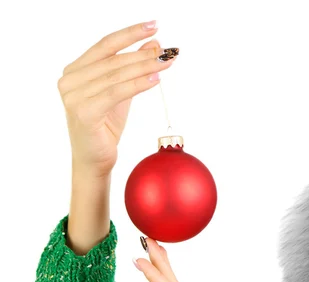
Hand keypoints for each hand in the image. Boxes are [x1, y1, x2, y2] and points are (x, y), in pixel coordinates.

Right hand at [58, 20, 176, 177]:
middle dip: (144, 53)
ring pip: (117, 75)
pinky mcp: (84, 112)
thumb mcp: (122, 92)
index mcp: (75, 70)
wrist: (95, 160)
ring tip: (167, 62)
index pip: (105, 45)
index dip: (130, 33)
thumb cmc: (106, 126)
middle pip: (114, 60)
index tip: (154, 25)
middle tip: (168, 50)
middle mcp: (69, 80)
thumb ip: (133, 68)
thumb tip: (155, 44)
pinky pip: (117, 93)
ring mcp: (73, 96)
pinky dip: (138, 84)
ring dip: (145, 67)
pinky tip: (156, 79)